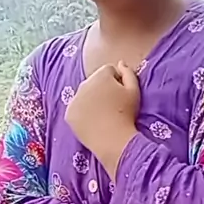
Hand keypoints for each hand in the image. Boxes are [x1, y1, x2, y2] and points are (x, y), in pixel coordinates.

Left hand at [66, 61, 139, 178]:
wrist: (113, 140)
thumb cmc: (127, 115)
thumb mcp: (134, 91)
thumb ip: (128, 73)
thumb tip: (121, 63)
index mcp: (101, 74)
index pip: (109, 71)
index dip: (117, 82)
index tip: (121, 96)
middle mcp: (84, 83)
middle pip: (94, 82)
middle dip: (102, 90)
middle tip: (112, 108)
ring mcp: (74, 99)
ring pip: (84, 96)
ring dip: (91, 101)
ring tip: (102, 116)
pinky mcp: (69, 114)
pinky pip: (76, 109)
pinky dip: (82, 114)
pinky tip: (93, 122)